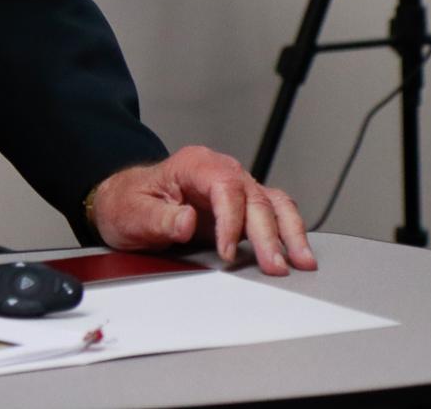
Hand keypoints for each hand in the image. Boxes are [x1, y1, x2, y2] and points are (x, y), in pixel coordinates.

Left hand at [89, 145, 316, 275]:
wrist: (128, 201)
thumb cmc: (130, 203)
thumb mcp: (133, 213)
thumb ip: (159, 218)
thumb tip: (186, 221)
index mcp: (195, 165)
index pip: (225, 187)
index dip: (231, 220)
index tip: (227, 252)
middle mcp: (220, 171)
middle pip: (254, 197)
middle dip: (268, 234)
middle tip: (275, 266)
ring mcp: (235, 187)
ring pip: (273, 202)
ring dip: (290, 232)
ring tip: (302, 261)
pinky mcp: (242, 206)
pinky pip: (273, 212)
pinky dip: (288, 231)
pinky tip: (296, 251)